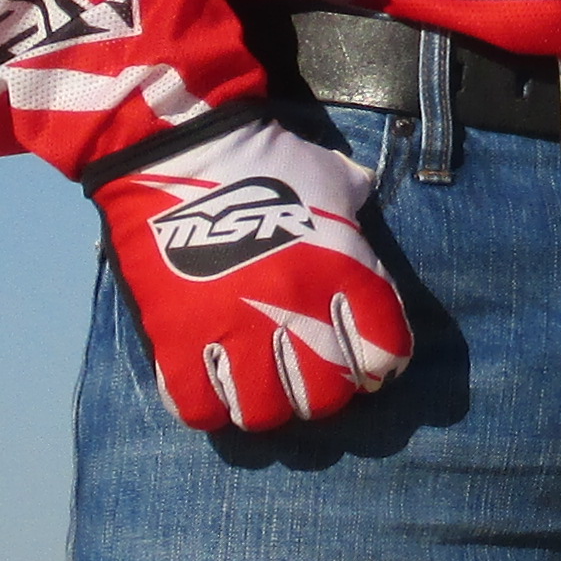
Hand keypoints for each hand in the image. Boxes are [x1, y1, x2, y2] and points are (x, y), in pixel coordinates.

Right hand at [95, 121, 410, 433]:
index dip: (382, 365)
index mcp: (343, 271)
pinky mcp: (176, 336)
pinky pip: (196, 406)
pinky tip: (211, 385)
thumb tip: (363, 200)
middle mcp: (295, 310)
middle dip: (323, 395)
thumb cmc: (266, 159)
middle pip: (325, 398)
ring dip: (265, 405)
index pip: (384, 352)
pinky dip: (206, 405)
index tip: (370, 364)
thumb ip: (355, 202)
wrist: (180, 148)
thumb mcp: (333, 177)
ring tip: (259, 387)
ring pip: (262, 413)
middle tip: (310, 379)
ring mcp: (233, 327)